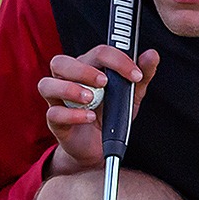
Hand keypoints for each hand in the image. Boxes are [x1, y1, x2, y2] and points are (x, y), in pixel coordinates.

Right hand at [39, 45, 159, 175]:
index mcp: (88, 68)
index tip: (135, 74)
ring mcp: (59, 101)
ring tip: (90, 98)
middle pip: (61, 62)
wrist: (99, 147)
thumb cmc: (111, 116)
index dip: (117, 59)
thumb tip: (151, 55)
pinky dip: (71, 114)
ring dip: (69, 88)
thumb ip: (142, 75)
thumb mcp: (130, 95)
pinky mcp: (55, 122)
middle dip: (83, 70)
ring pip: (47, 85)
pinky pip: (53, 113)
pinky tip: (88, 117)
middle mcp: (68, 80)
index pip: (97, 52)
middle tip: (104, 82)